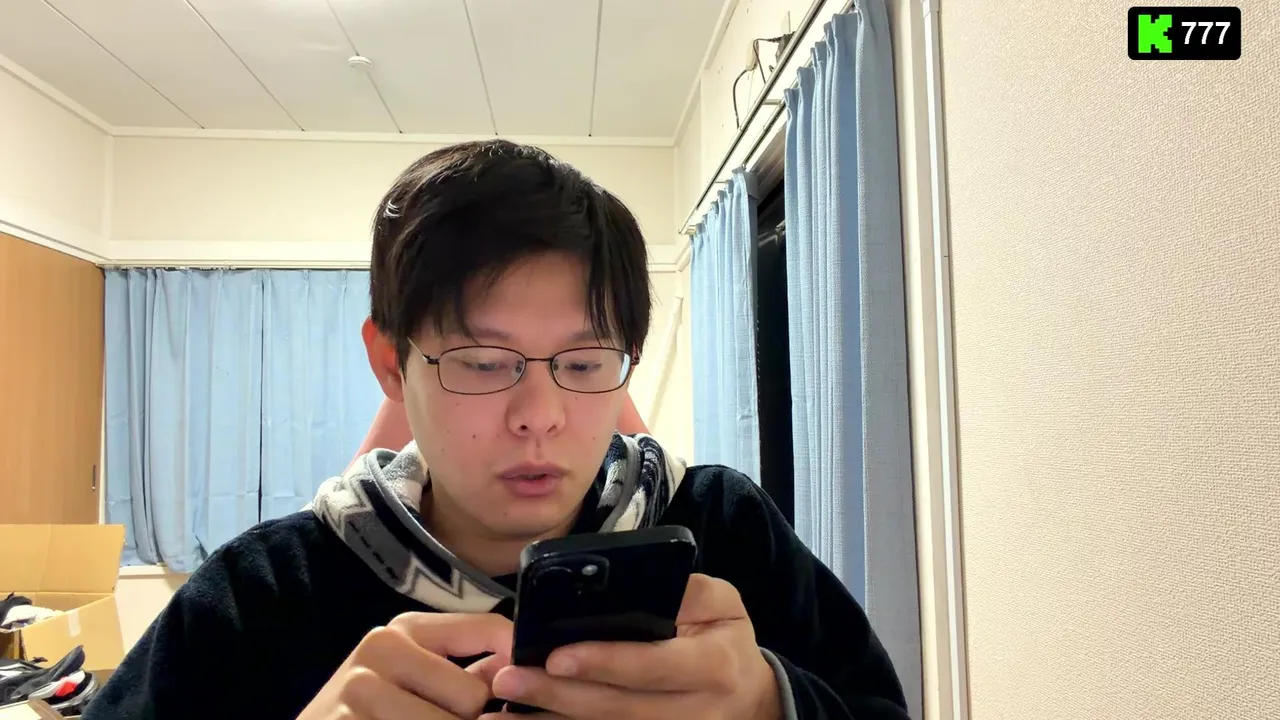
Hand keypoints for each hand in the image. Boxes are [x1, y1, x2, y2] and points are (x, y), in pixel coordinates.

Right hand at [298, 612, 512, 719]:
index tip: (521, 692)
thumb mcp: (414, 681)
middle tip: (434, 719)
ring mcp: (360, 688)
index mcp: (406, 629)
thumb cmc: (369, 713)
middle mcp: (381, 647)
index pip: (491, 631)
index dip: (518, 664)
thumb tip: (522, 663)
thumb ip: (468, 673)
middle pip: (473, 696)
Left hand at [484, 574, 782, 719]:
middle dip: (557, 695)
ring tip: (500, 705)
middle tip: (506, 680)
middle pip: (617, 707)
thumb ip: (686, 591)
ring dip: (549, 717)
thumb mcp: (723, 603)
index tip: (558, 655)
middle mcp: (693, 711)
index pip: (652, 665)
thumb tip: (632, 582)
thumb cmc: (725, 638)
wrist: (749, 698)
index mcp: (713, 666)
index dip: (605, 661)